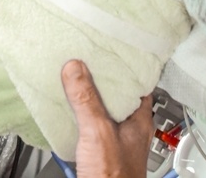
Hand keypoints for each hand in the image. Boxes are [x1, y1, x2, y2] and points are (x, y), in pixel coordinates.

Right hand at [61, 60, 153, 177]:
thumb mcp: (98, 132)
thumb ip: (87, 100)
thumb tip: (76, 68)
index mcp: (139, 121)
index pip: (139, 84)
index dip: (128, 66)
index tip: (114, 50)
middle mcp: (129, 131)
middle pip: (118, 97)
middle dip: (104, 81)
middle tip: (88, 61)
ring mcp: (114, 143)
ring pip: (103, 113)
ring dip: (90, 100)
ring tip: (75, 80)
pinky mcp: (98, 155)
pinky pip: (89, 129)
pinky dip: (79, 118)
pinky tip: (67, 113)